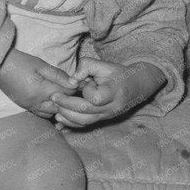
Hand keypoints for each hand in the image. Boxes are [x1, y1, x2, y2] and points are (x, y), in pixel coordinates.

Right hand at [0, 49, 76, 118]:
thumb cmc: (21, 62)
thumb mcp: (41, 65)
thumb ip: (59, 75)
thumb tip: (75, 83)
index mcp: (41, 91)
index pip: (66, 95)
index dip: (75, 89)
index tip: (81, 83)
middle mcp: (36, 103)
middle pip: (60, 108)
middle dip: (69, 100)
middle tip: (75, 91)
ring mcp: (30, 107)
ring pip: (51, 114)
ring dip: (59, 107)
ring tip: (63, 96)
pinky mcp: (25, 107)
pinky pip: (42, 114)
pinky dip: (49, 110)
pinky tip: (52, 101)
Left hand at [48, 59, 165, 128]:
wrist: (135, 87)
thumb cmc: (118, 73)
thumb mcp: (104, 64)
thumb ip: (87, 66)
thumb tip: (72, 80)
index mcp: (114, 92)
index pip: (96, 98)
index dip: (86, 90)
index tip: (86, 82)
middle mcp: (111, 108)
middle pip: (86, 111)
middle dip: (66, 104)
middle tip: (53, 97)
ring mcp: (107, 116)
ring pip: (84, 122)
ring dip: (67, 116)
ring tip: (55, 108)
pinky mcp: (102, 120)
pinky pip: (85, 125)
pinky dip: (71, 124)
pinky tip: (60, 118)